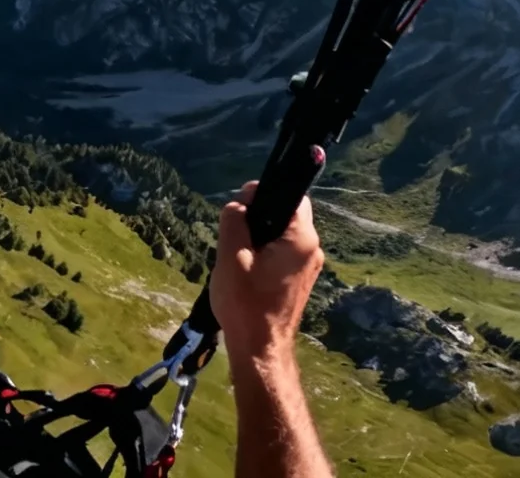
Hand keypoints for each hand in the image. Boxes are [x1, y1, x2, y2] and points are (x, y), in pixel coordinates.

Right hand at [210, 181, 323, 360]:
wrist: (260, 349)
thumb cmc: (245, 302)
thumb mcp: (231, 255)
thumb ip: (235, 219)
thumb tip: (240, 202)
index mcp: (301, 239)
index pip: (290, 195)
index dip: (262, 194)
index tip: (240, 209)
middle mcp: (312, 248)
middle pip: (285, 214)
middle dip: (258, 216)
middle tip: (234, 235)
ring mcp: (309, 265)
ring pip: (282, 233)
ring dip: (259, 236)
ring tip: (237, 256)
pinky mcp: (301, 279)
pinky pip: (283, 251)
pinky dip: (264, 252)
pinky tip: (246, 270)